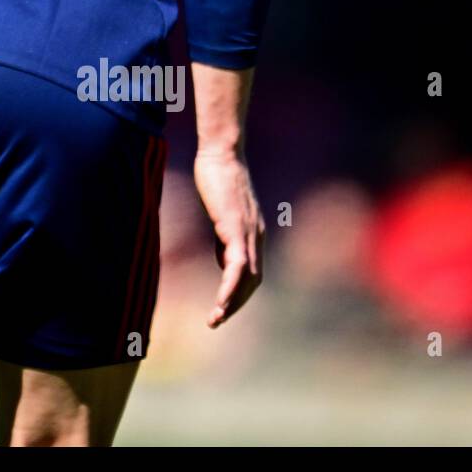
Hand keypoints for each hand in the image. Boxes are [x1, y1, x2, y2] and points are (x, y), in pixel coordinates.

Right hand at [192, 148, 264, 327]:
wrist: (221, 150)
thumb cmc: (217, 173)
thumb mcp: (221, 209)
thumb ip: (225, 234)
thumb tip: (224, 259)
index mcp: (253, 232)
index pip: (251, 272)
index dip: (239, 292)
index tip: (222, 308)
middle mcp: (256, 235)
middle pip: (254, 280)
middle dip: (237, 304)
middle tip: (217, 321)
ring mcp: (248, 232)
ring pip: (248, 277)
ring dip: (232, 302)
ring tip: (215, 318)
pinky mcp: (235, 227)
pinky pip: (236, 265)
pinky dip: (229, 287)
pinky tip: (218, 301)